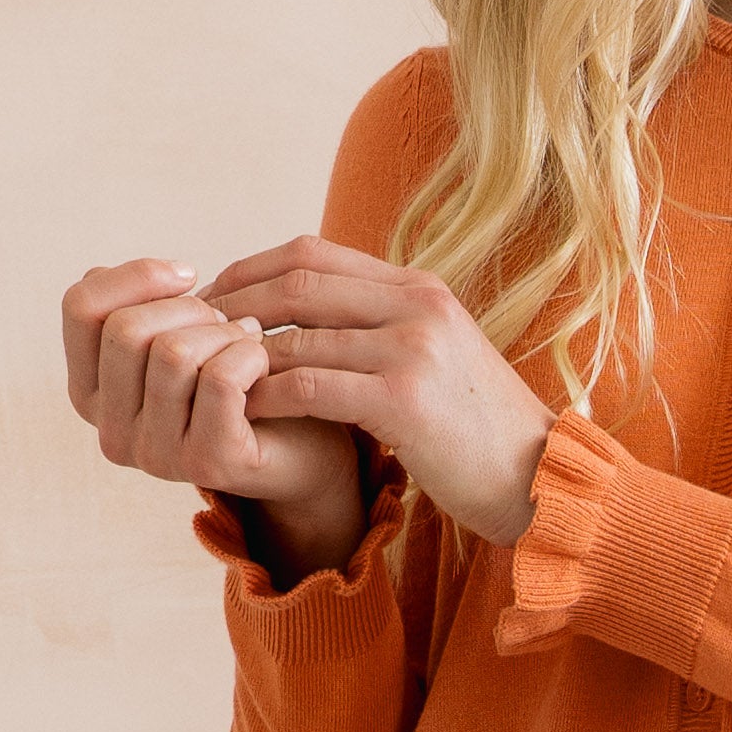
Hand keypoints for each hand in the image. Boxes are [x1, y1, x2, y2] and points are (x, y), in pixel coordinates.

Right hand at [61, 257, 365, 568]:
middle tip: (226, 320)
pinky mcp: (205, 463)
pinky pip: (218, 379)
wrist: (302, 444)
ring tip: (248, 340)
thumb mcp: (177, 330)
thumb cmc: (236, 378)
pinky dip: (249, 354)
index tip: (186, 275)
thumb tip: (157, 274)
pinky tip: (264, 363)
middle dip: (188, 308)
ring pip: (172, 352)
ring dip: (223, 331)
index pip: (80, 307)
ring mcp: (155, 456)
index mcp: (90, 392)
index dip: (134, 275)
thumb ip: (144, 303)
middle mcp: (111, 432)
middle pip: (125, 330)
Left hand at [202, 237, 553, 545]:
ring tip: (211, 378)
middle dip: (235, 305)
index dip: (252, 269)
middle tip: (194, 332)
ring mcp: (411, 350)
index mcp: (418, 287)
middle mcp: (416, 306)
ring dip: (244, 358)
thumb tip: (315, 317)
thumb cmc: (479, 428)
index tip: (216, 295)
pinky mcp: (404, 402)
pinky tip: (247, 412)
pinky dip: (271, 396)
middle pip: (297, 283)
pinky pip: (313, 386)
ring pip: (298, 337)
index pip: (313, 253)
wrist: (537, 478)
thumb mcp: (437, 356)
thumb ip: (383, 328)